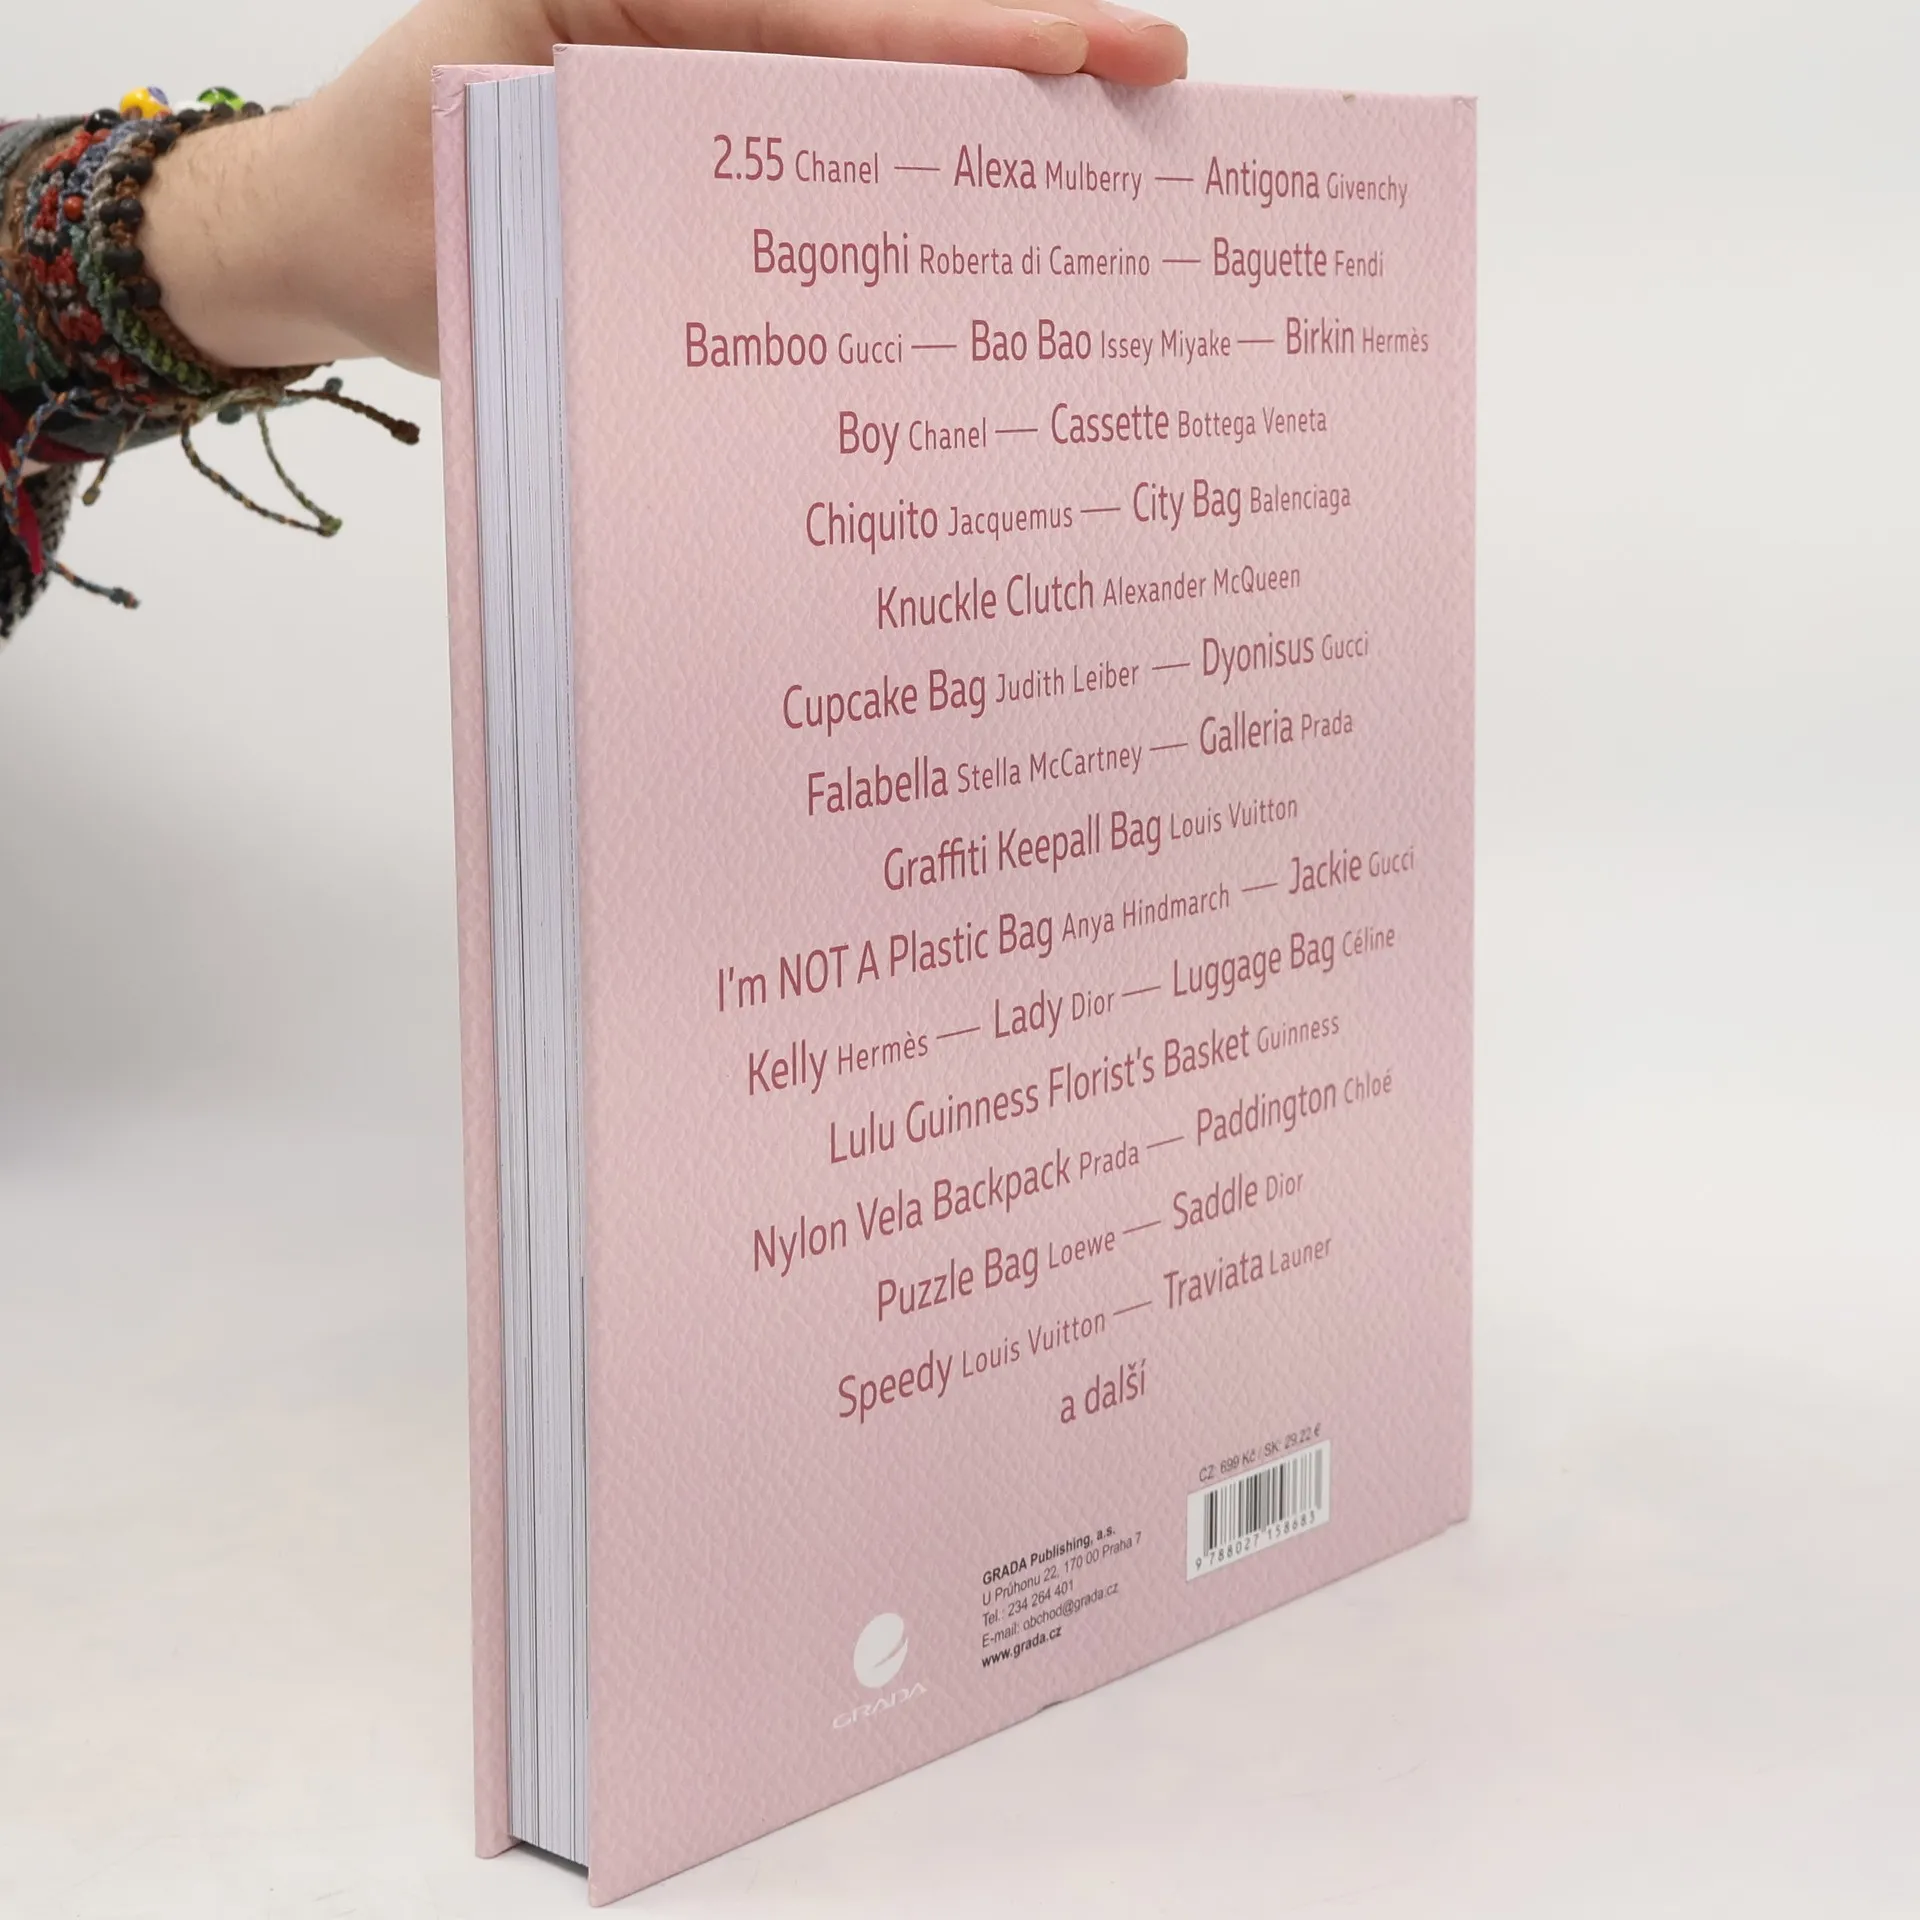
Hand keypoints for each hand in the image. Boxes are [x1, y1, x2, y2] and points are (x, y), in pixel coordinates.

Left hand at [140, 0, 1187, 376]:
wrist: (329, 242)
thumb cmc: (404, 139)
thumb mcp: (524, 45)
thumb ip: (665, 57)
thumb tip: (811, 62)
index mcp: (692, 19)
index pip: (874, 29)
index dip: (1002, 42)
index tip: (1122, 54)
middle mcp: (724, 84)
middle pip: (902, 92)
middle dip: (1026, 110)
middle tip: (1159, 122)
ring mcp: (720, 175)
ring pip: (871, 186)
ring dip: (972, 215)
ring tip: (1092, 238)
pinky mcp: (703, 257)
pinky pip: (812, 270)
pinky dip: (878, 298)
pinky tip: (954, 330)